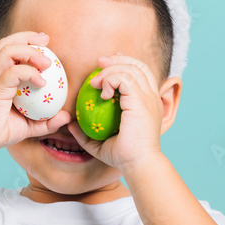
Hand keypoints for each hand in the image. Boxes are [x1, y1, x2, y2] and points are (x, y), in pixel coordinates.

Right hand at [0, 31, 71, 152]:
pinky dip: (29, 72)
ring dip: (30, 52)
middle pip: (7, 42)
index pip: (10, 47)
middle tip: (47, 42)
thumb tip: (66, 116)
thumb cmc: (4, 130)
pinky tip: (42, 82)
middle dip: (28, 37)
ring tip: (47, 63)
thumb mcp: (31, 125)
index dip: (27, 39)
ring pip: (7, 50)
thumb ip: (48, 120)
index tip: (46, 43)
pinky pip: (13, 72)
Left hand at [66, 53, 163, 172]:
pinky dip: (110, 79)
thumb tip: (71, 125)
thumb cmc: (123, 157)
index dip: (125, 63)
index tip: (106, 65)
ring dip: (110, 70)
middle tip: (99, 63)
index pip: (141, 73)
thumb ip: (86, 134)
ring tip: (95, 82)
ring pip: (130, 69)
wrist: (138, 164)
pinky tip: (101, 92)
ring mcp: (148, 97)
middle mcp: (152, 97)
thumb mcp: (101, 144)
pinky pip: (124, 79)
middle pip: (137, 65)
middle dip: (117, 59)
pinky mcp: (141, 100)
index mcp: (148, 103)